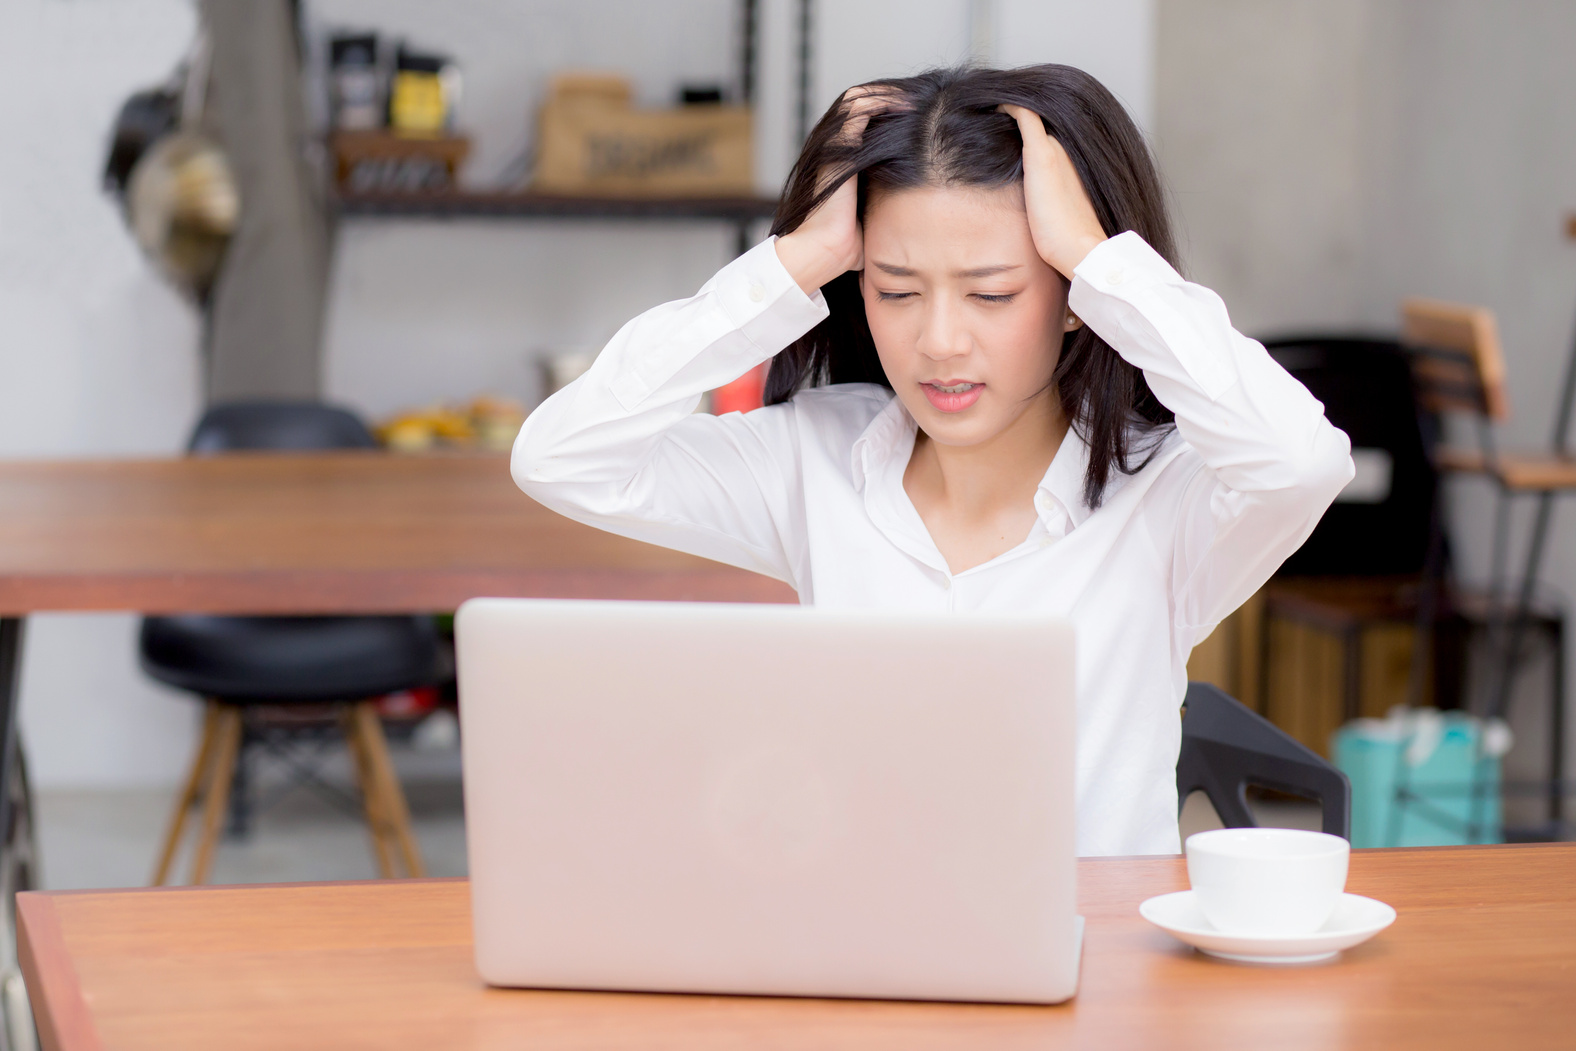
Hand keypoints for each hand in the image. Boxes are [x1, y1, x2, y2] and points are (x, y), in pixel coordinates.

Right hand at [775, 87, 903, 295]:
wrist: (825, 253)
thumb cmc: (849, 245)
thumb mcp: (876, 215)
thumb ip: (888, 202)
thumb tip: (919, 211)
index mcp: (842, 160)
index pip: (865, 120)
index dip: (891, 112)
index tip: (922, 116)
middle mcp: (834, 147)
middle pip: (863, 103)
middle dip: (892, 97)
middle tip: (923, 99)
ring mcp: (833, 145)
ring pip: (859, 99)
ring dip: (888, 94)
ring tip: (916, 99)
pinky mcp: (836, 146)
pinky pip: (858, 108)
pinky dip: (882, 100)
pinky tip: (906, 105)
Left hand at [999, 104, 1107, 279]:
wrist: (1078, 247)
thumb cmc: (1066, 240)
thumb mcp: (1056, 215)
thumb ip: (1044, 201)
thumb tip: (1033, 210)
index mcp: (1068, 163)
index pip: (1042, 135)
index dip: (1025, 128)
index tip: (1002, 126)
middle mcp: (1064, 149)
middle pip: (1036, 123)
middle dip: (1015, 116)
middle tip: (991, 110)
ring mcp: (1054, 149)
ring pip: (1030, 116)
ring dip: (1011, 110)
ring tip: (989, 105)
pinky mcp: (1041, 153)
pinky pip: (1024, 114)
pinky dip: (1009, 104)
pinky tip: (992, 102)